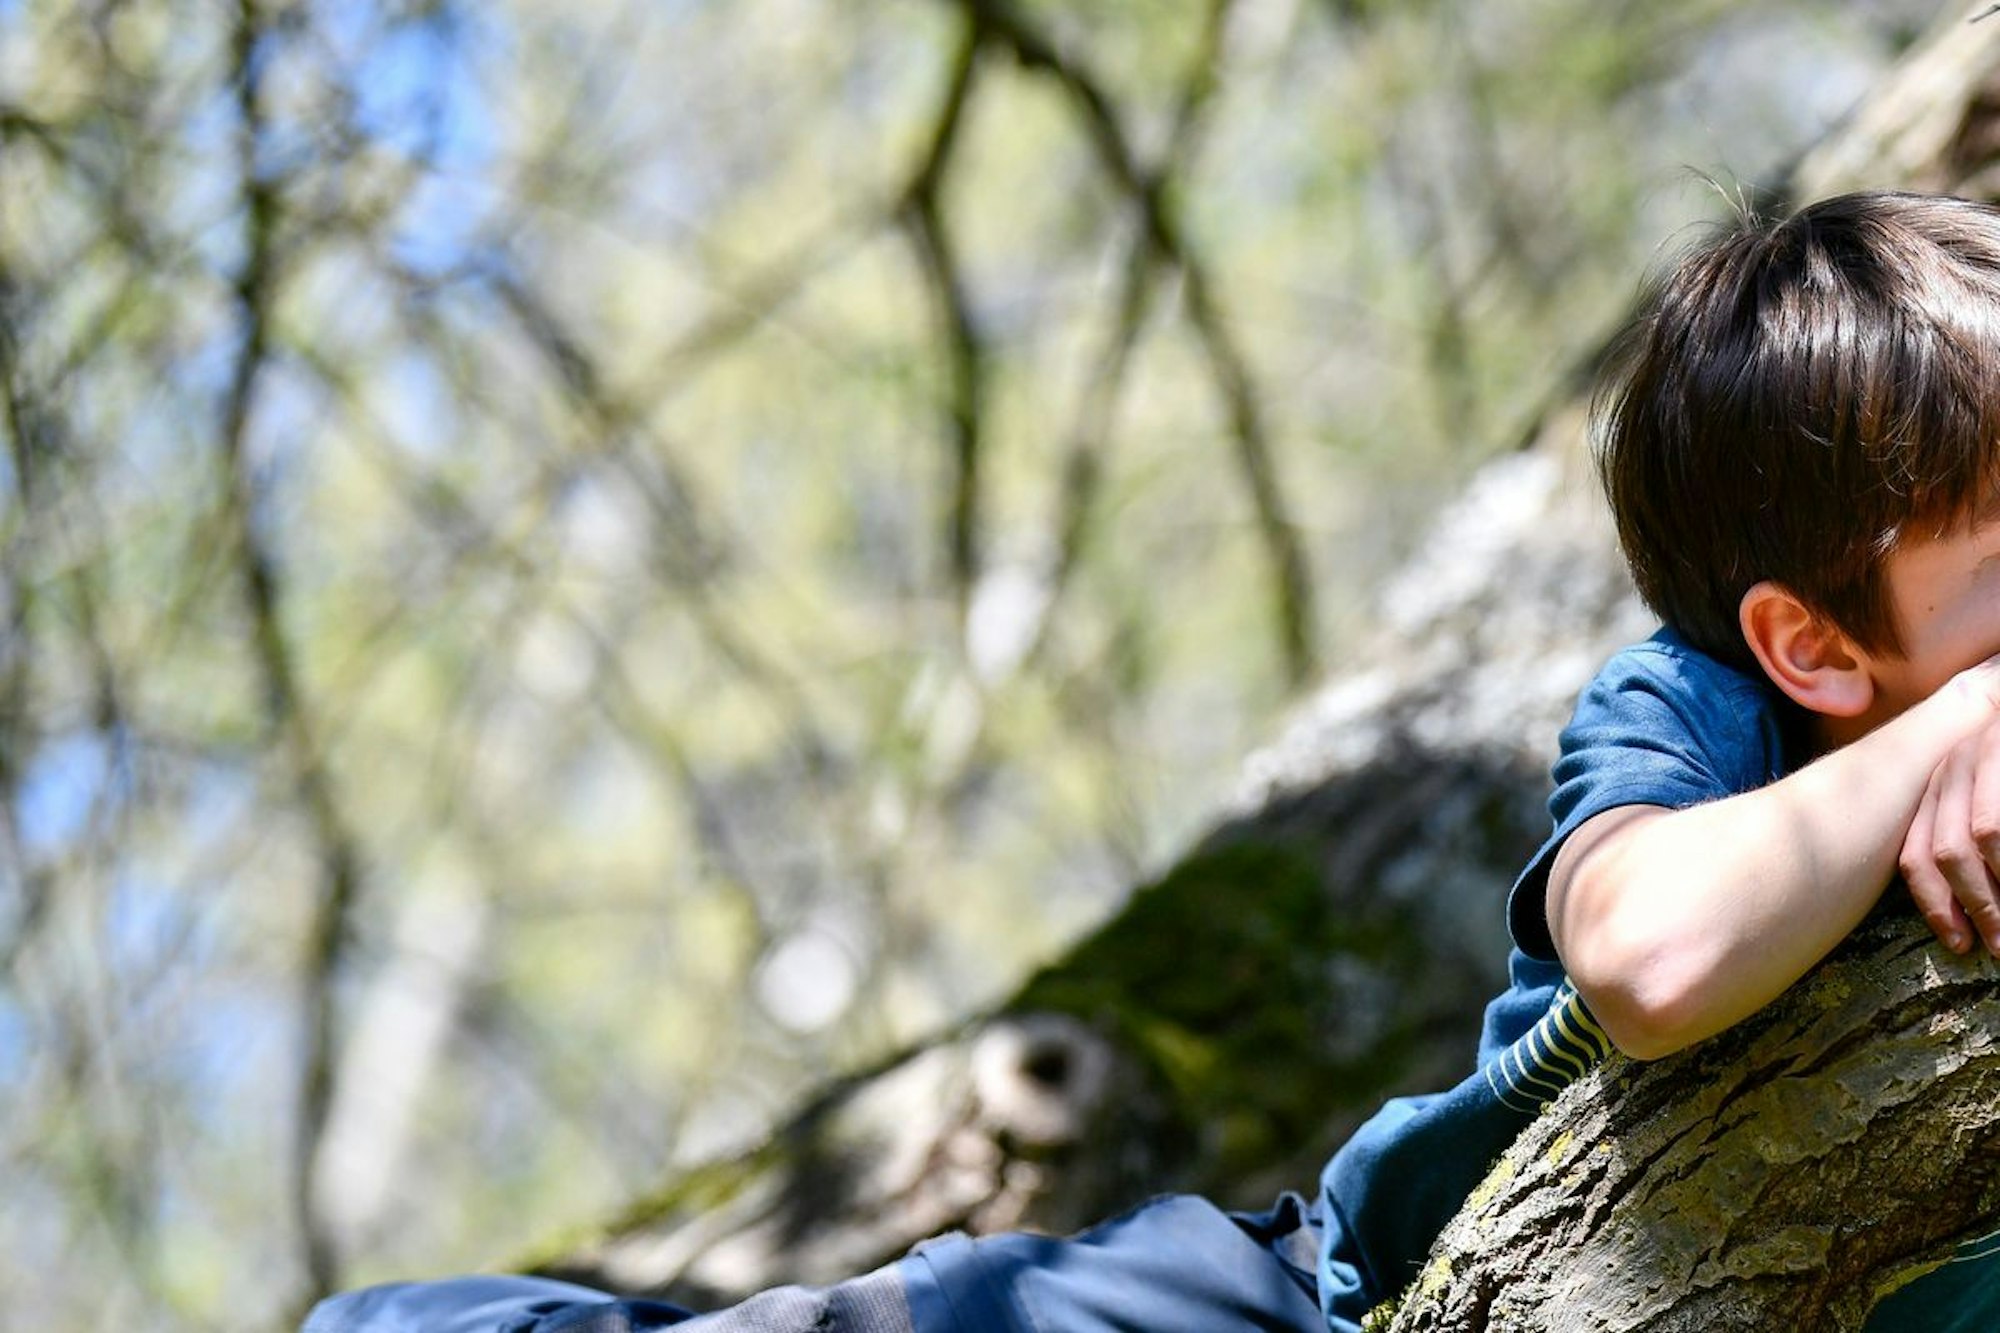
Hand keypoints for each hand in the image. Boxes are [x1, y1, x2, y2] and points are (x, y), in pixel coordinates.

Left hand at [1899, 720, 1999, 955]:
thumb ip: (1965, 833)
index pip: (1917, 852)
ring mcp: (1982, 752)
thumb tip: (1969, 904)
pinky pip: (1994, 823)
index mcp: (1936, 784)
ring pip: (1978, 837)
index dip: (1936, 904)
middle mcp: (1950, 767)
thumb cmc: (1994, 770)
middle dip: (1975, 905)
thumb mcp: (1979, 793)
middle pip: (1946, 851)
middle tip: (1998, 945)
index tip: (1958, 943)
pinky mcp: (1999, 747)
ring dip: (1997, 891)